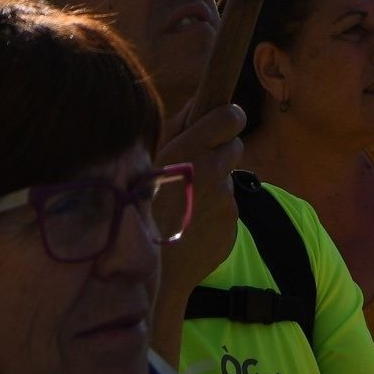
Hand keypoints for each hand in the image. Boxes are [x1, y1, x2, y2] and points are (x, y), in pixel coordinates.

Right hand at [160, 97, 243, 290]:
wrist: (148, 269)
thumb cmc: (138, 208)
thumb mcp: (148, 159)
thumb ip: (178, 128)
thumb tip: (199, 103)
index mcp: (191, 150)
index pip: (232, 116)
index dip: (227, 119)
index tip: (219, 125)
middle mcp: (214, 172)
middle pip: (235, 145)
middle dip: (220, 151)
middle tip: (197, 166)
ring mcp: (226, 201)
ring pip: (228, 179)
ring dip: (214, 184)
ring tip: (185, 203)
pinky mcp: (232, 225)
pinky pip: (227, 208)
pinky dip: (213, 211)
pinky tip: (190, 223)